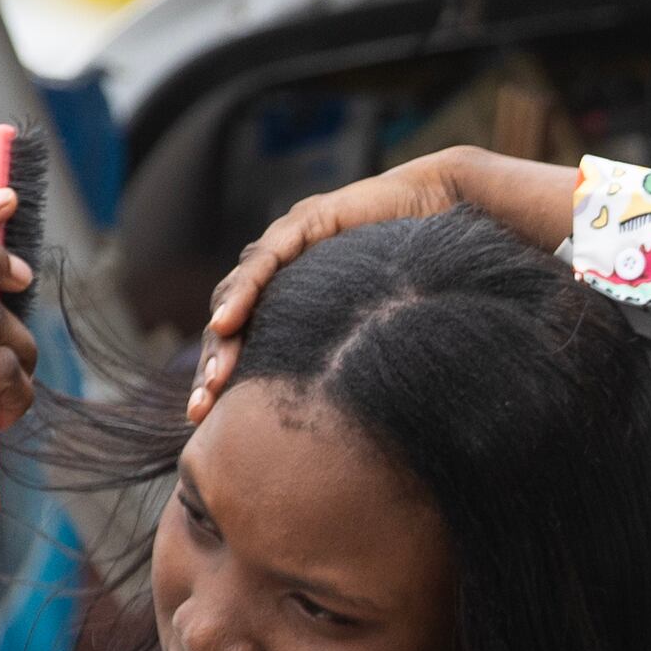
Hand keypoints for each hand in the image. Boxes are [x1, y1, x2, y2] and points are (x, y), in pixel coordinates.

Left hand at [195, 147, 572, 419]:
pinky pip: (263, 262)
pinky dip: (243, 294)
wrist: (451, 210)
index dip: (228, 382)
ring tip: (213, 381)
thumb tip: (360, 439)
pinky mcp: (304, 224)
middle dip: (214, 370)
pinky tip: (227, 323)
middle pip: (232, 327)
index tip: (210, 425)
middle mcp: (285, 276)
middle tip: (199, 413)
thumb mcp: (384, 334)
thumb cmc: (430, 276)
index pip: (249, 346)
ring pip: (236, 297)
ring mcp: (289, 246)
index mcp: (297, 305)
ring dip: (221, 341)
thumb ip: (357, 364)